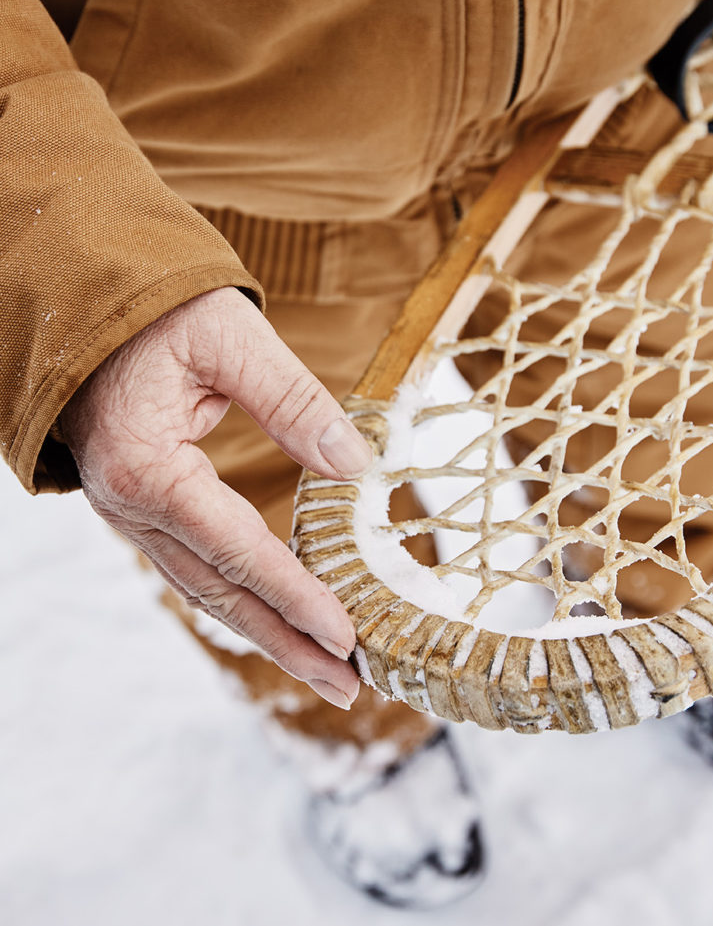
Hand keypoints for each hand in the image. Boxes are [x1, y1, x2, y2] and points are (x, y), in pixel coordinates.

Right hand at [59, 287, 371, 709]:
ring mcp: (129, 514)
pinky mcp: (139, 507)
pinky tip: (271, 617)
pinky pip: (190, 567)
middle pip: (220, 593)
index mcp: (147, 470)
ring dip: (265, 631)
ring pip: (203, 590)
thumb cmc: (153, 312)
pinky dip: (236, 599)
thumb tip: (354, 465)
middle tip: (347, 684)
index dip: (296, 596)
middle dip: (286, 643)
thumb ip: (293, 402)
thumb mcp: (230, 339)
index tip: (345, 634)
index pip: (238, 551)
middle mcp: (130, 507)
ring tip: (321, 668)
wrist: (83, 303)